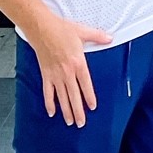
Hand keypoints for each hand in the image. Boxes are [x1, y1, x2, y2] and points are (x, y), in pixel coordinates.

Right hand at [31, 10, 111, 125]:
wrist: (42, 28)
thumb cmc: (62, 29)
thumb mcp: (82, 31)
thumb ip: (97, 36)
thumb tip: (110, 38)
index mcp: (78, 63)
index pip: (85, 84)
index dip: (89, 97)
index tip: (92, 107)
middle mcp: (67, 72)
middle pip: (74, 96)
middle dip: (78, 111)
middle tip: (81, 123)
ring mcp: (55, 75)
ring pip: (62, 97)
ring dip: (66, 110)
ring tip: (70, 122)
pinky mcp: (46, 75)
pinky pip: (48, 92)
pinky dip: (49, 103)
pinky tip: (52, 112)